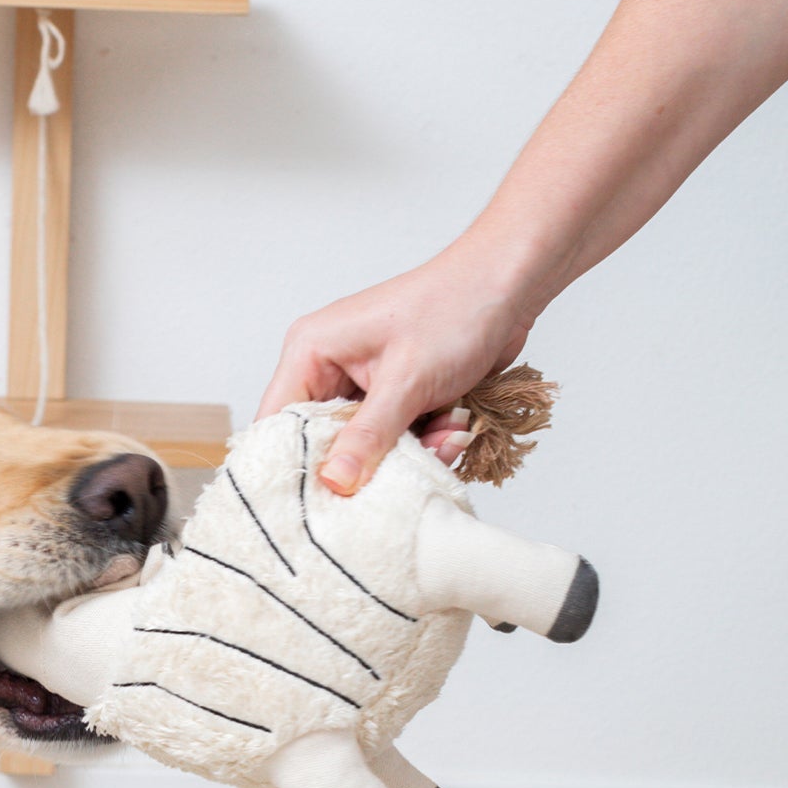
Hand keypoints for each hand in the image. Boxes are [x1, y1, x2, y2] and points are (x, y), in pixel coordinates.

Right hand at [259, 240, 540, 493]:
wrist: (509, 286)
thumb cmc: (455, 308)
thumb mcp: (407, 380)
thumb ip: (368, 436)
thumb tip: (334, 483)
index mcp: (311, 351)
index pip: (277, 421)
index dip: (293, 463)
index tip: (315, 501)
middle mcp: (328, 367)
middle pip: (323, 440)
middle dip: (367, 458)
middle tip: (403, 465)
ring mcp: (362, 383)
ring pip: (365, 445)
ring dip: (406, 451)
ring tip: (443, 434)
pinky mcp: (393, 394)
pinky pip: (394, 437)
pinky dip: (424, 441)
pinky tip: (453, 425)